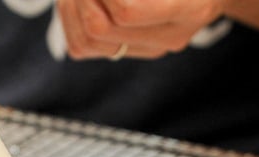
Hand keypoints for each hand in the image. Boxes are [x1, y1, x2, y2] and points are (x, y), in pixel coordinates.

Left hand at [57, 0, 223, 59]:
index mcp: (189, 8)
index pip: (127, 12)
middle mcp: (170, 37)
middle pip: (101, 29)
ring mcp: (149, 49)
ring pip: (87, 43)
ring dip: (70, 9)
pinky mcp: (131, 51)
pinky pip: (83, 48)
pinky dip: (70, 20)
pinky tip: (74, 1)